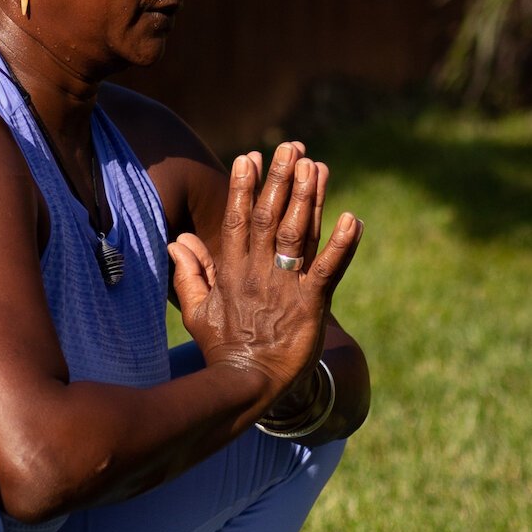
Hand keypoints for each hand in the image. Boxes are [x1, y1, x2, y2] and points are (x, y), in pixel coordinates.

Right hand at [167, 142, 362, 405]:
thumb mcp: (197, 310)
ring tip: (316, 165)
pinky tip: (354, 219)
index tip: (250, 156)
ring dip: (309, 198)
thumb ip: (189, 273)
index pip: (236, 219)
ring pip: (298, 233)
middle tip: (291, 146)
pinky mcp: (312, 304)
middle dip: (281, 179)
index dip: (243, 186)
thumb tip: (177, 240)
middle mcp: (258, 271)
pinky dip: (343, 245)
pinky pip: (329, 269)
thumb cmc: (223, 348)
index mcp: (232, 270)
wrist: (249, 386)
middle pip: (269, 216)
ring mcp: (286, 286)